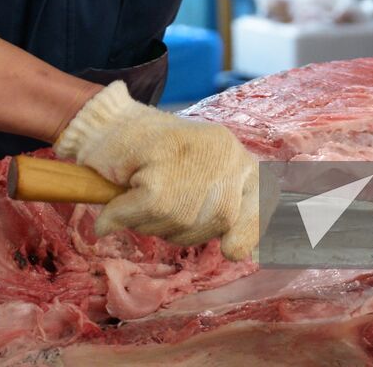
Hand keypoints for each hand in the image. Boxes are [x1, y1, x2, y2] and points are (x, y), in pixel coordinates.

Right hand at [54, 81, 262, 259]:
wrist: (108, 122)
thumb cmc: (151, 152)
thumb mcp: (198, 172)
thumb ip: (219, 203)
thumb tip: (240, 251)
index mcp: (237, 156)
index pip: (264, 198)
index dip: (252, 228)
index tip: (234, 250)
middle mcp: (225, 155)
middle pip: (219, 221)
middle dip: (185, 228)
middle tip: (157, 205)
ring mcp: (194, 161)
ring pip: (180, 222)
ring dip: (151, 223)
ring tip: (138, 194)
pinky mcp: (159, 172)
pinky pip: (144, 215)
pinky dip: (123, 216)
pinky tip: (113, 210)